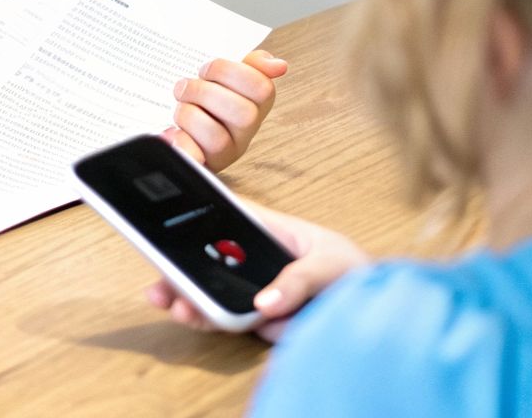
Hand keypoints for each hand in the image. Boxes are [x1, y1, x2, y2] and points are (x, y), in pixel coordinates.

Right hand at [144, 200, 367, 340]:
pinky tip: (192, 316)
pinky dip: (205, 318)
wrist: (371, 314)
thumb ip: (298, 281)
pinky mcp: (255, 318)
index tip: (165, 219)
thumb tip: (266, 303)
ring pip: (208, 287)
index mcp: (268, 230)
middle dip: (178, 262)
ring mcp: (251, 287)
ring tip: (174, 302)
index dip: (194, 213)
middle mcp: (252, 258)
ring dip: (186, 294)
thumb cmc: (354, 273)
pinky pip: (223, 316)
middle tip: (160, 274)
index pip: (225, 215)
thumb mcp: (329, 265)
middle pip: (206, 254)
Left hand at [163, 48, 284, 171]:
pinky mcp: (201, 165)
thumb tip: (278, 65)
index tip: (208, 70)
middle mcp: (245, 133)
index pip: (263, 88)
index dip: (229, 72)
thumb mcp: (230, 80)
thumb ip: (253, 66)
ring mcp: (225, 153)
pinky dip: (182, 144)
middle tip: (186, 88)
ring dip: (188, 114)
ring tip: (180, 107)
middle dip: (205, 93)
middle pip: (243, 115)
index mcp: (257, 107)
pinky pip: (195, 158)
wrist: (185, 133)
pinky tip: (172, 133)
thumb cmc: (209, 104)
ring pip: (216, 137)